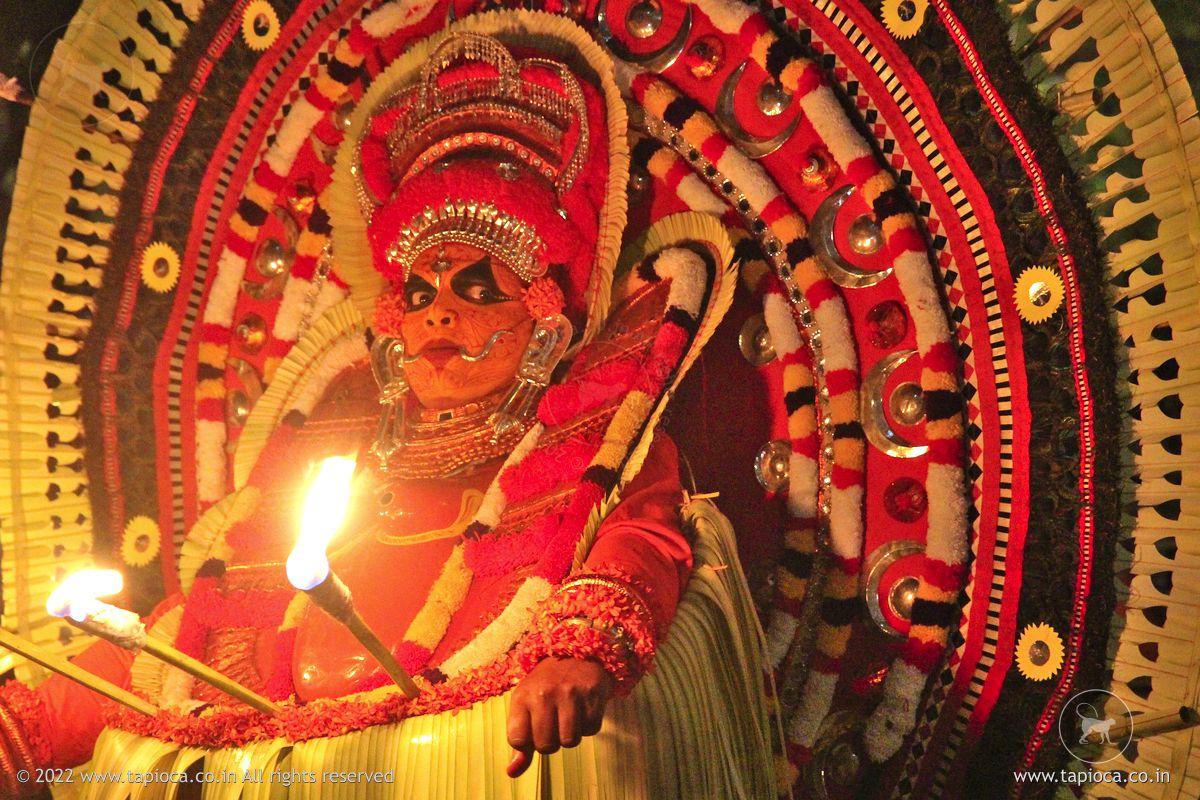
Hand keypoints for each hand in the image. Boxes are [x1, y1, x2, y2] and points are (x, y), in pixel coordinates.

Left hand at [505, 657, 614, 777]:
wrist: (576, 652)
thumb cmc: (546, 686)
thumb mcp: (526, 706)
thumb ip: (521, 743)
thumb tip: (512, 772)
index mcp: (522, 696)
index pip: (517, 740)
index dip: (527, 742)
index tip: (532, 729)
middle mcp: (544, 694)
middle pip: (546, 746)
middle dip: (551, 742)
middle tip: (554, 723)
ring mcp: (569, 693)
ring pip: (570, 741)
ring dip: (571, 735)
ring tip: (569, 716)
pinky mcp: (592, 693)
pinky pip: (591, 730)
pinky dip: (588, 725)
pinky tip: (583, 709)